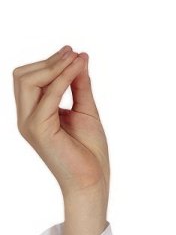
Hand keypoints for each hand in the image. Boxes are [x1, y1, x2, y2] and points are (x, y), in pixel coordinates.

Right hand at [13, 46, 109, 199]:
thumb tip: (80, 58)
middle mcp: (26, 118)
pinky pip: (47, 95)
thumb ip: (79, 86)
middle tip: (73, 53)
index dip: (49, 62)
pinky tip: (77, 70)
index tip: (73, 52)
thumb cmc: (90, 153)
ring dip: (53, 66)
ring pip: (27, 81)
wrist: (92, 181)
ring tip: (76, 59)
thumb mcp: (85, 111)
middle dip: (48, 61)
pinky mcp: (38, 129)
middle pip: (23, 76)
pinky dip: (62, 78)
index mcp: (34, 114)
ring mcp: (29, 124)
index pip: (30, 79)